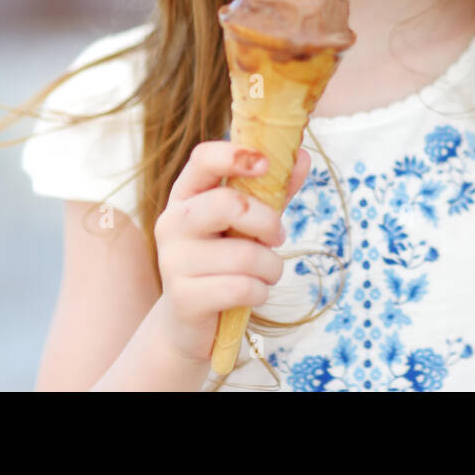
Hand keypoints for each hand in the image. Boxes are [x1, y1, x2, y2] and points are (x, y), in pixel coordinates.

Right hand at [152, 141, 310, 362]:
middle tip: (277, 237)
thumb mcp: (247, 221)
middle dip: (267, 221)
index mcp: (186, 195)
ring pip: (245, 254)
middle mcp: (171, 222)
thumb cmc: (223, 259)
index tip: (266, 164)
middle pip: (227, 204)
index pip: (202, 159)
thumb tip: (303, 156)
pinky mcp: (184, 298)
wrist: (190, 319)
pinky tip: (253, 293)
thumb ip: (273, 190)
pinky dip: (260, 292)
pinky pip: (242, 288)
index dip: (236, 155)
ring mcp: (173, 261)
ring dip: (271, 266)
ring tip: (266, 272)